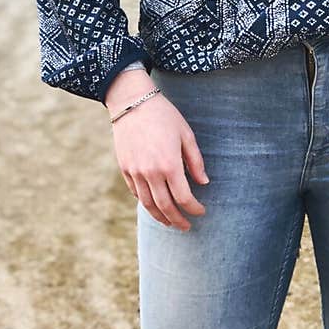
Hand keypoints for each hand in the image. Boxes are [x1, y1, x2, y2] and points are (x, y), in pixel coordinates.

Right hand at [111, 90, 208, 230]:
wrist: (132, 102)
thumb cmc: (164, 115)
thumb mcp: (186, 134)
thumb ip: (195, 161)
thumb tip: (203, 183)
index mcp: (169, 164)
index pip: (184, 198)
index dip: (194, 208)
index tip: (201, 212)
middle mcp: (150, 173)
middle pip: (165, 207)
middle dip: (178, 219)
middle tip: (186, 226)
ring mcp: (135, 172)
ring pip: (148, 204)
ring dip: (160, 217)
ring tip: (170, 222)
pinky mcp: (124, 168)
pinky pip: (136, 193)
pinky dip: (146, 202)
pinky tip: (154, 205)